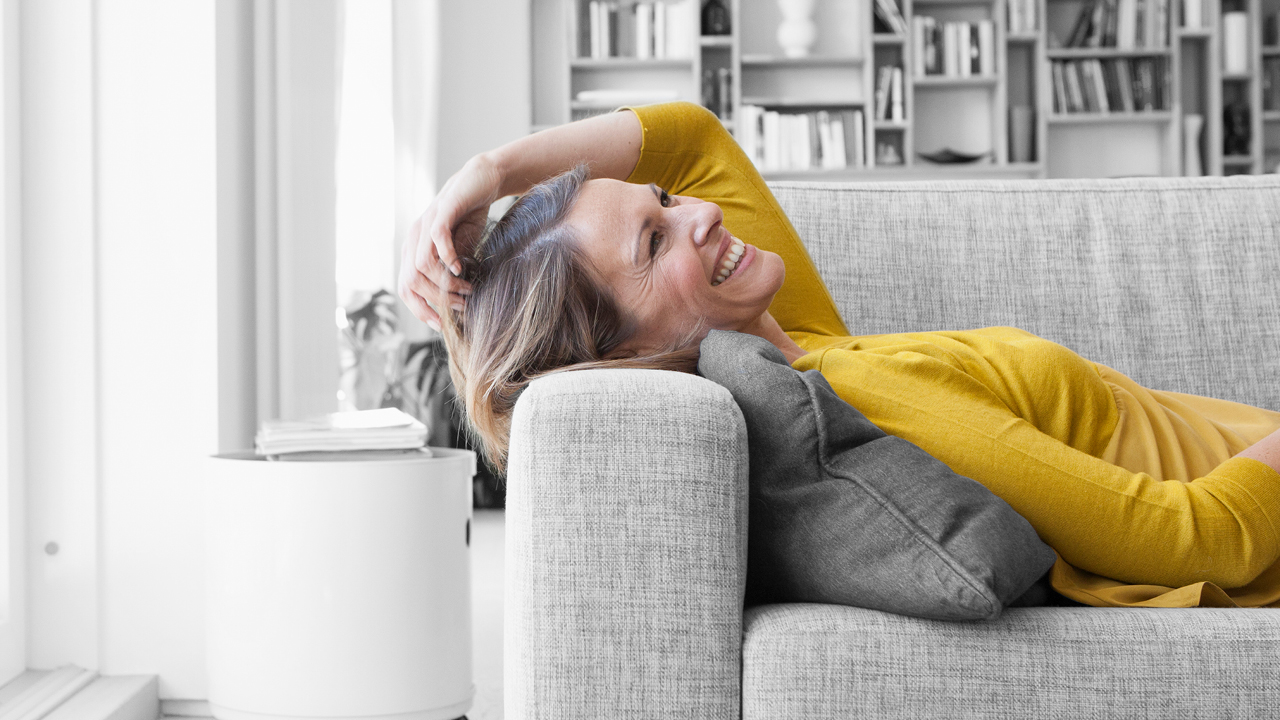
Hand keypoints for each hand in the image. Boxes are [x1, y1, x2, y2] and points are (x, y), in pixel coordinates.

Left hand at [398, 156, 501, 329]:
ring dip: (444, 285)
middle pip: (410, 281)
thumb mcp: (459, 254)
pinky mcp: (441, 211)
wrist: (481, 182)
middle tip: (461, 307)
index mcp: (413, 251)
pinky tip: (462, 269)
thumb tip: (456, 307)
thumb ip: (452, 275)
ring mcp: (425, 224)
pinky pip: (436, 239)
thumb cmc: (470, 219)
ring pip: (420, 266)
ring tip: (467, 291)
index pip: (406, 288)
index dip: (420, 309)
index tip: (441, 324)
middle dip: (434, 301)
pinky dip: (447, 258)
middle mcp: (413, 239)